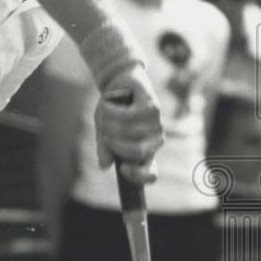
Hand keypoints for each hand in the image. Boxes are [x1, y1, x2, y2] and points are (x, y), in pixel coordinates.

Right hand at [94, 65, 163, 183]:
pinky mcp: (153, 108)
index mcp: (144, 154)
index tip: (122, 169)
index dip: (139, 175)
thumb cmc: (113, 112)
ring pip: (130, 133)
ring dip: (110, 124)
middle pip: (137, 152)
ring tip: (104, 114)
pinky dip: (112, 111)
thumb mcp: (104, 132)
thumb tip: (104, 166)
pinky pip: (129, 116)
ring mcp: (156, 125)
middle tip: (105, 132)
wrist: (118, 84)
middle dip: (114, 143)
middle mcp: (154, 142)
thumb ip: (105, 149)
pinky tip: (107, 105)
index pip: (150, 174)